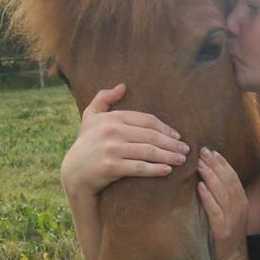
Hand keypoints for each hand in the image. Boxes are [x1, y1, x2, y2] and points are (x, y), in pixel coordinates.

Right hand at [60, 84, 188, 196]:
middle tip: (186, 150)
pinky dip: (155, 169)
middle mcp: (112, 131)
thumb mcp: (90, 117)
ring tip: (181, 160)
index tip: (178, 136)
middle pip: (151, 136)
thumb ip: (104, 98)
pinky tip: (167, 170)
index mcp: (112, 118)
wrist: (74, 173)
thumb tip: (123, 86)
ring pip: (148, 151)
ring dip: (169, 156)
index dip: (165, 128)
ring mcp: (112, 149)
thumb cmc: (86, 143)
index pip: (147, 120)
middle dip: (172, 143)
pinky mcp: (112, 167)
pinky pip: (139, 167)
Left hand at [197, 147, 248, 259]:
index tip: (212, 150)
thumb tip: (210, 176)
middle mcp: (239, 208)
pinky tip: (200, 187)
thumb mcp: (230, 213)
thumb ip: (224, 196)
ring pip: (222, 193)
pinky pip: (215, 211)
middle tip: (203, 151)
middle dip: (216, 164)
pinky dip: (208, 198)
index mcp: (242, 201)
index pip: (233, 177)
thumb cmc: (227, 235)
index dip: (223, 163)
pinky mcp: (222, 230)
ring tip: (200, 164)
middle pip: (228, 181)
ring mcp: (231, 219)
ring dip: (211, 176)